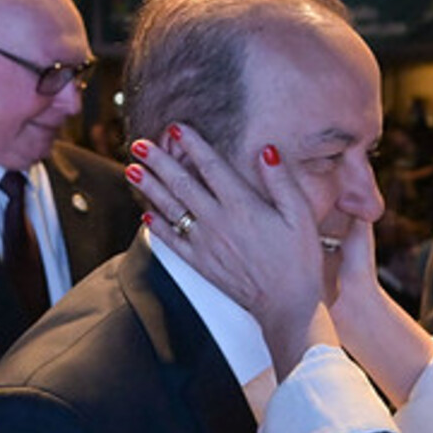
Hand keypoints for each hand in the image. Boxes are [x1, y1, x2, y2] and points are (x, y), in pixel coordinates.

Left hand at [132, 125, 336, 376]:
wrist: (287, 305)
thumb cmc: (299, 260)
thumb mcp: (301, 215)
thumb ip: (281, 181)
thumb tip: (266, 150)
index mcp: (242, 205)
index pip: (211, 166)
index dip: (192, 144)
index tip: (176, 127)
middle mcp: (218, 221)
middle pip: (181, 184)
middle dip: (158, 161)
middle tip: (138, 144)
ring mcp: (205, 243)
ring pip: (170, 209)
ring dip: (149, 187)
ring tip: (132, 169)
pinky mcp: (201, 263)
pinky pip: (172, 241)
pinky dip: (156, 226)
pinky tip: (146, 214)